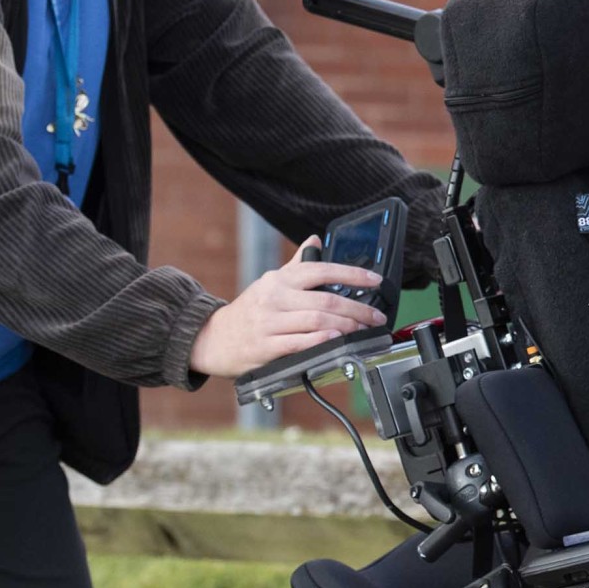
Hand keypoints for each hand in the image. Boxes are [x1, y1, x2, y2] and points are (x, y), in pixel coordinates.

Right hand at [189, 238, 388, 378]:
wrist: (212, 338)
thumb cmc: (249, 311)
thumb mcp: (271, 283)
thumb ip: (296, 264)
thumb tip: (315, 240)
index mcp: (279, 280)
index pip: (321, 269)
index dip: (352, 274)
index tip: (375, 280)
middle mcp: (275, 297)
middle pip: (326, 299)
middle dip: (358, 308)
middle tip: (376, 315)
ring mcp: (269, 322)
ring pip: (316, 320)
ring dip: (346, 325)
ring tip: (363, 329)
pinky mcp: (265, 347)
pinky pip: (299, 342)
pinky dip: (321, 340)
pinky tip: (337, 339)